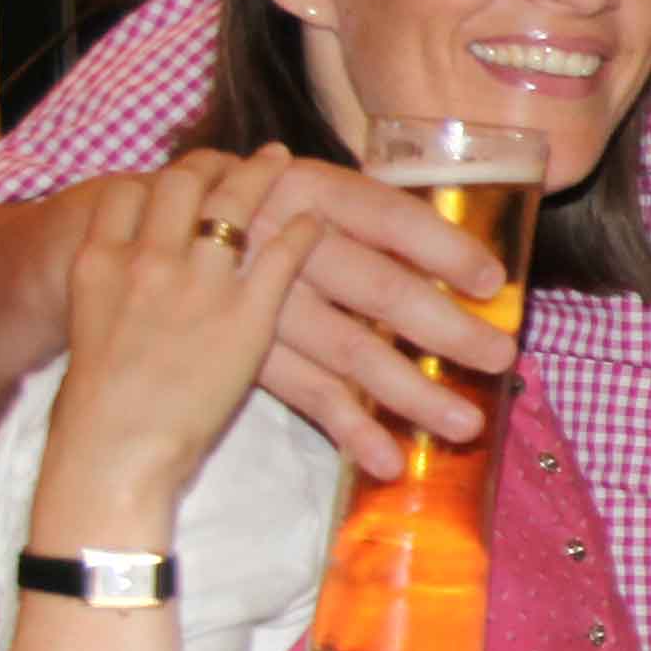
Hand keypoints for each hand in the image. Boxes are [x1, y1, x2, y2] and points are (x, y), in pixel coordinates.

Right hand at [32, 152, 328, 527]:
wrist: (114, 445)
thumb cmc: (98, 403)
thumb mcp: (89, 329)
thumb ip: (111, 294)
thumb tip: (129, 287)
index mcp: (99, 262)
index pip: (127, 193)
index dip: (160, 176)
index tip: (185, 170)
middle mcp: (147, 259)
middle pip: (181, 186)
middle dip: (214, 164)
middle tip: (239, 155)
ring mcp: (198, 282)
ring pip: (233, 205)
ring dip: (261, 176)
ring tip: (281, 160)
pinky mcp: (246, 314)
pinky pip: (282, 253)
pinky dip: (303, 230)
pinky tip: (316, 222)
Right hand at [152, 151, 515, 479]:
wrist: (149, 231)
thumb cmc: (263, 208)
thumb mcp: (310, 192)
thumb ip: (373, 219)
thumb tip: (479, 270)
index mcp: (311, 190)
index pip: (388, 216)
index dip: (443, 247)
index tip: (493, 282)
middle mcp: (285, 241)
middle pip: (377, 289)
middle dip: (445, 328)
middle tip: (501, 358)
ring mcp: (260, 302)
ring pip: (348, 349)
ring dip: (410, 392)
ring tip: (465, 426)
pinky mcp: (244, 350)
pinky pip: (305, 391)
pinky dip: (349, 427)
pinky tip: (388, 459)